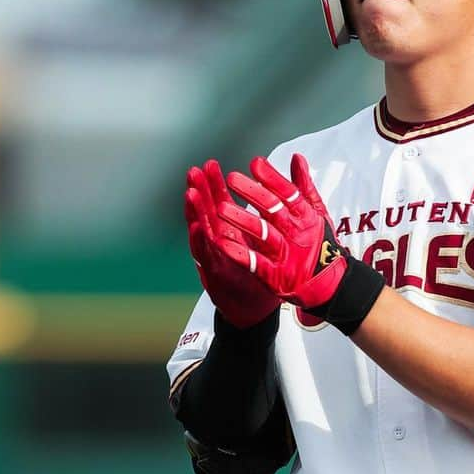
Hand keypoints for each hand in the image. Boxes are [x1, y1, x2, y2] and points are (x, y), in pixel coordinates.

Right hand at [184, 159, 279, 329]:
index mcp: (232, 232)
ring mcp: (216, 259)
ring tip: (191, 194)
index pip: (220, 203)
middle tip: (194, 172)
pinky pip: (209, 259)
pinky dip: (202, 244)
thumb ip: (274, 211)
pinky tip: (198, 229)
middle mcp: (220, 243)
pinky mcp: (218, 277)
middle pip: (206, 214)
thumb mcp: (272, 237)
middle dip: (200, 192)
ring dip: (195, 213)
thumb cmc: (264, 270)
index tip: (210, 166)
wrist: (260, 308)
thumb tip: (282, 185)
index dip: (214, 185)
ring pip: (203, 233)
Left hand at [215, 154, 347, 309]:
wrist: (330, 284)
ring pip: (262, 234)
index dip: (272, 178)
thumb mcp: (316, 213)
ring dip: (242, 221)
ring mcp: (285, 255)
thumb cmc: (320, 244)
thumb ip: (303, 186)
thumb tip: (296, 157)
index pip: (288, 193)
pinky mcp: (275, 276)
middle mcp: (295, 233)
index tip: (255, 163)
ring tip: (221, 208)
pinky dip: (239, 254)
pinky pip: (255, 263)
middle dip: (252, 193)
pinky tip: (222, 242)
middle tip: (232, 178)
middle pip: (273, 209)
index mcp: (304, 216)